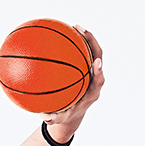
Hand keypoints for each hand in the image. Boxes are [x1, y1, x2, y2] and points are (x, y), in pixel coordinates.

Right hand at [45, 27, 104, 141]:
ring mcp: (89, 71)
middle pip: (98, 57)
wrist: (72, 113)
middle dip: (93, 43)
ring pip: (91, 51)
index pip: (99, 80)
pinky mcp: (83, 66)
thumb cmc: (65, 116)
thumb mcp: (59, 119)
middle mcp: (93, 78)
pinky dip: (74, 42)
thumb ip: (54, 118)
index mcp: (92, 92)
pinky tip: (63, 33)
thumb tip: (46, 116)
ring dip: (85, 38)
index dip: (99, 71)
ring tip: (75, 26)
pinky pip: (80, 51)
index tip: (97, 62)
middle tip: (83, 32)